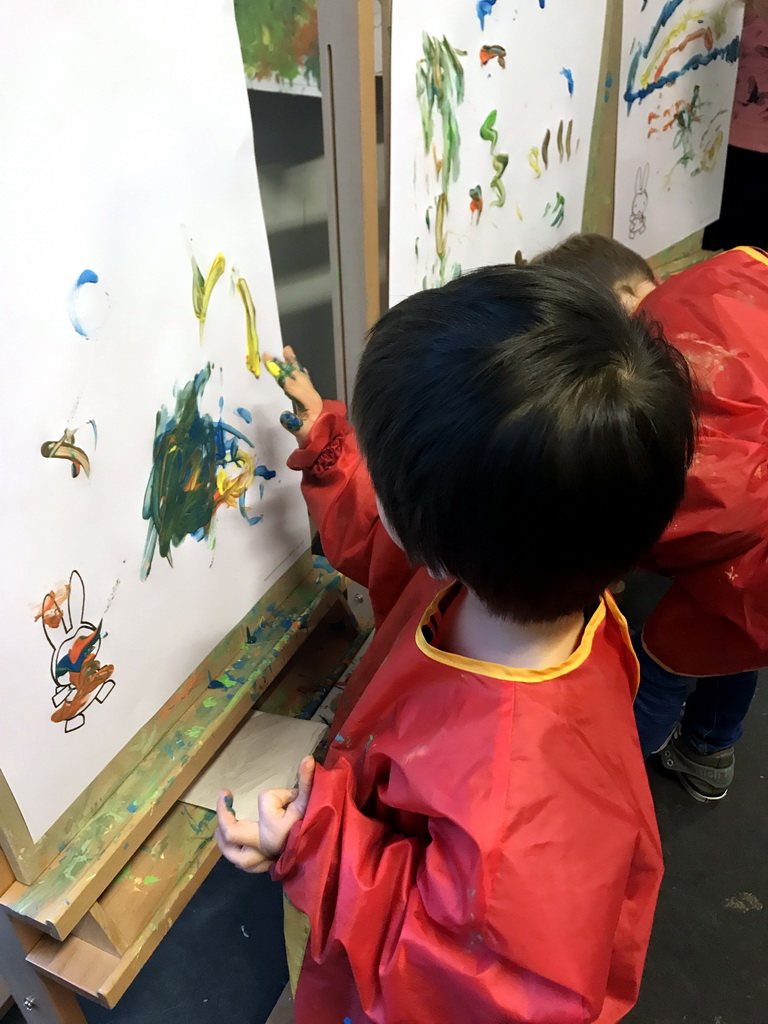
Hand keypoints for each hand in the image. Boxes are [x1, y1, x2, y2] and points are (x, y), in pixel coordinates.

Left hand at [215, 756, 315, 872]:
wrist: (327, 858)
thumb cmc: (317, 827)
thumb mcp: (312, 802)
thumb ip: (307, 781)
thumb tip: (307, 759)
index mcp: (274, 828)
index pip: (266, 799)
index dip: (279, 793)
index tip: (292, 796)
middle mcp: (263, 844)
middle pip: (232, 832)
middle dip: (223, 814)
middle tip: (224, 797)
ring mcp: (263, 858)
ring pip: (234, 854)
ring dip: (224, 840)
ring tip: (219, 827)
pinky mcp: (265, 867)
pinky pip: (244, 864)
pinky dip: (236, 854)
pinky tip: (235, 845)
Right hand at [263, 347, 323, 446]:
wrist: (328, 442)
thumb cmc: (314, 438)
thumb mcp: (303, 434)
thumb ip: (294, 424)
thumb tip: (285, 416)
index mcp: (310, 402)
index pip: (293, 386)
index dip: (280, 375)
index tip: (269, 363)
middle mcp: (312, 395)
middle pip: (297, 376)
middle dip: (284, 365)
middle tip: (271, 354)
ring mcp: (313, 396)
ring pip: (302, 376)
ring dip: (293, 364)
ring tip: (287, 351)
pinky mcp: (312, 399)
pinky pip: (305, 381)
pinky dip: (300, 372)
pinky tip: (300, 367)